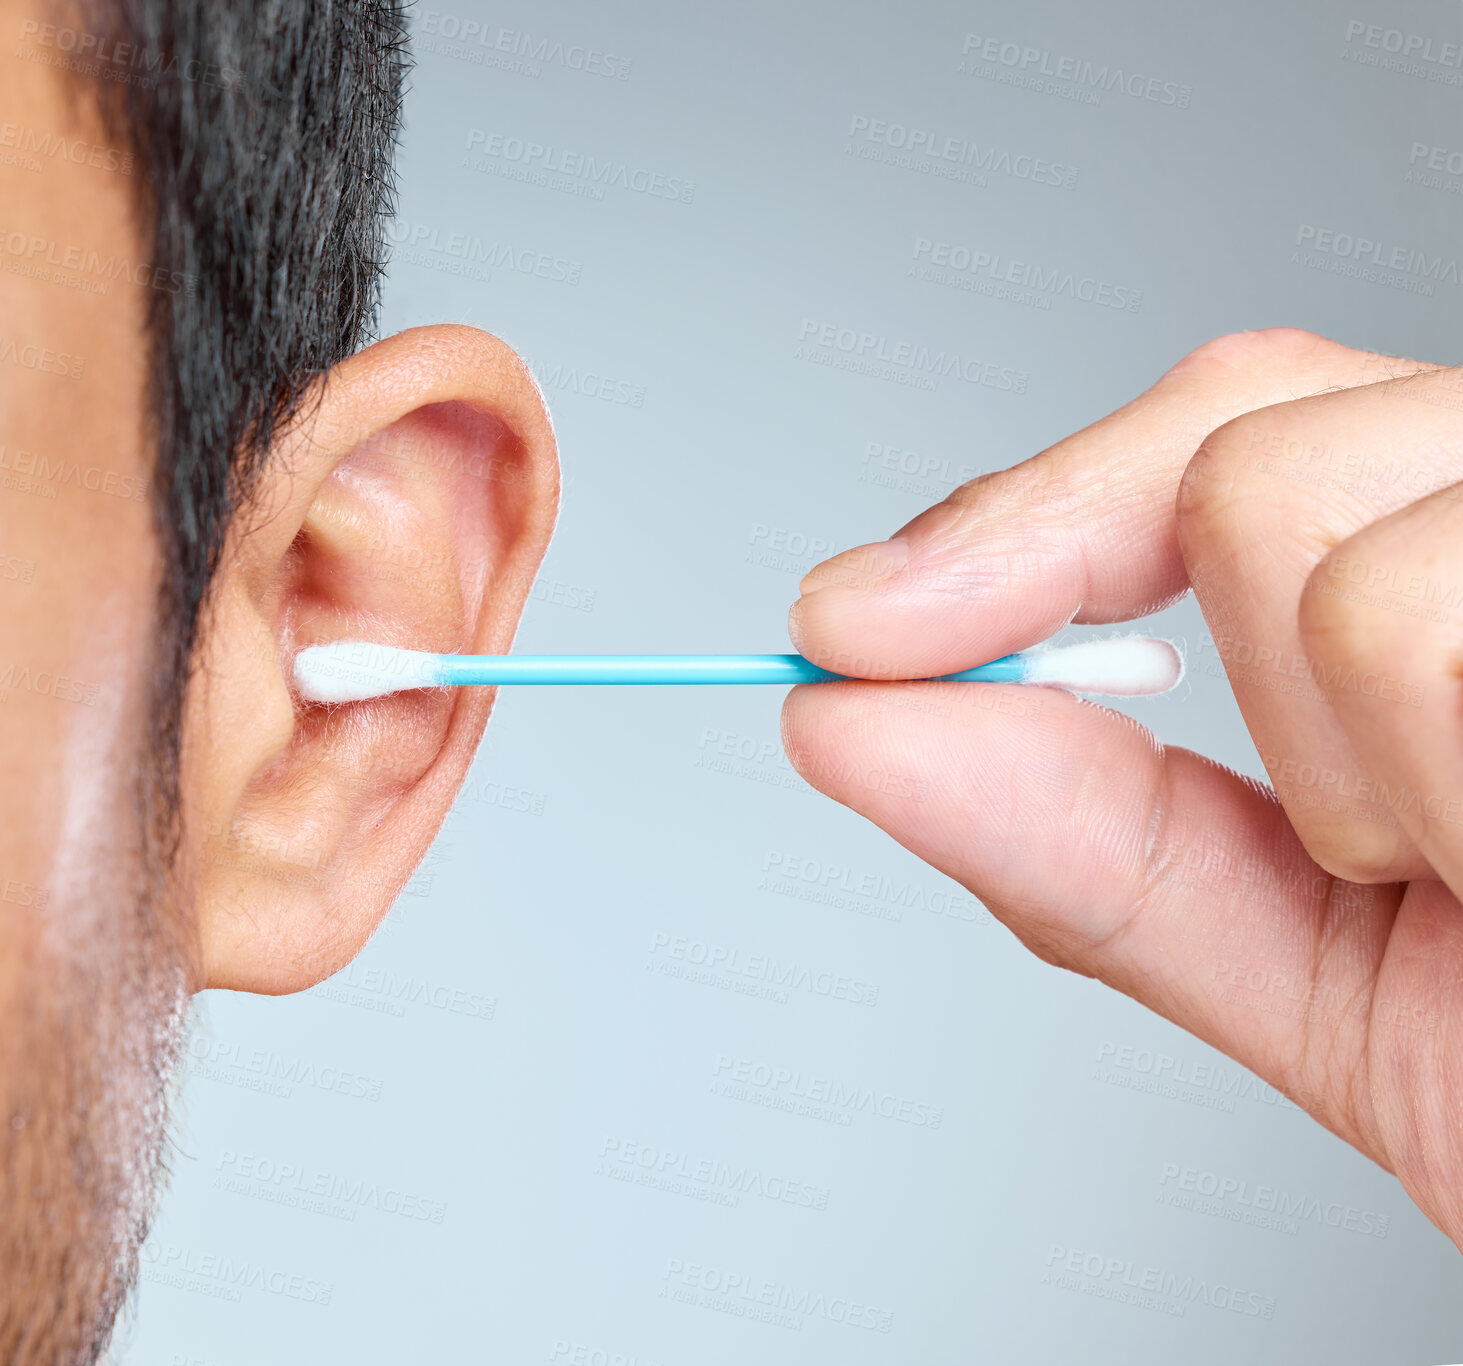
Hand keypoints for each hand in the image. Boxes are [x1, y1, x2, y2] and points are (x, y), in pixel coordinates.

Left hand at [781, 328, 1462, 1244]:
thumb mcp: (1317, 970)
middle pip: (1237, 443)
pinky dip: (1437, 765)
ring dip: (1362, 765)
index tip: (851, 625)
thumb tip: (851, 723)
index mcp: (1457, 560)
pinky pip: (1416, 602)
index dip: (1012, 526)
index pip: (1206, 436)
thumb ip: (1087, 840)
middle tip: (1373, 833)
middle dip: (1233, 669)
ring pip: (1314, 530)